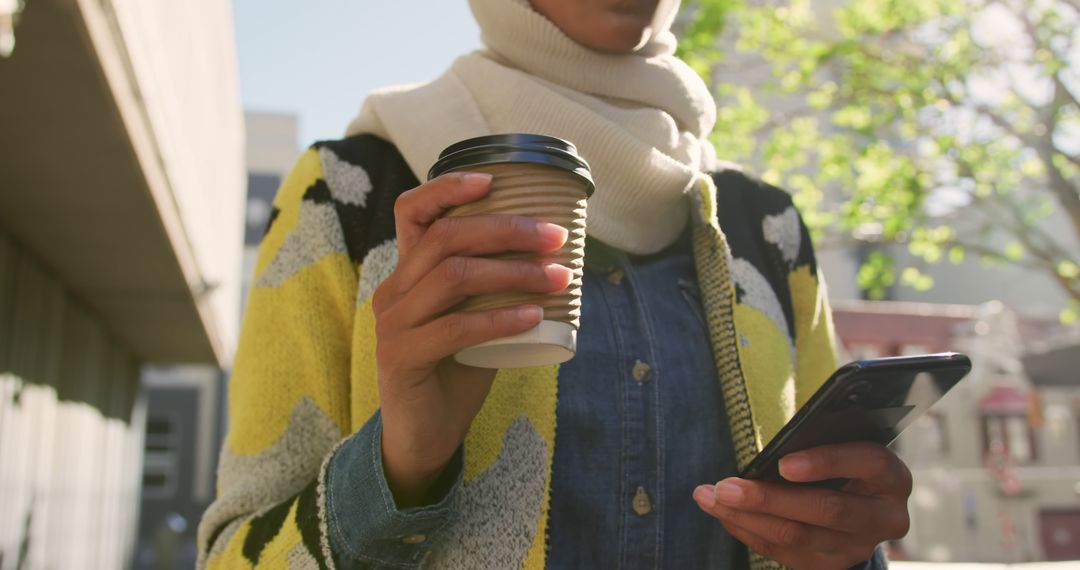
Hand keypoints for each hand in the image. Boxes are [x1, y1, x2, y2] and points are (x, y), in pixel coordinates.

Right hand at [372, 172, 571, 506]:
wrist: (423, 436)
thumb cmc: (456, 370)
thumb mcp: (474, 317)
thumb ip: (493, 287)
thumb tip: (556, 256)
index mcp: (407, 273)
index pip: (411, 211)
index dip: (447, 188)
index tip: (494, 181)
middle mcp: (393, 290)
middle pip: (446, 238)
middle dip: (507, 231)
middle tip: (557, 238)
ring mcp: (392, 324)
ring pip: (454, 277)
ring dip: (514, 273)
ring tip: (559, 278)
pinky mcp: (401, 358)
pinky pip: (456, 328)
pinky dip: (501, 319)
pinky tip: (535, 317)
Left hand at [693, 442, 911, 568]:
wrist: (859, 504)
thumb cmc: (841, 461)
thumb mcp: (842, 445)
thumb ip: (818, 443)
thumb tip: (770, 452)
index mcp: (891, 476)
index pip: (866, 461)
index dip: (826, 462)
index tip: (783, 463)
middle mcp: (884, 517)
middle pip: (825, 510)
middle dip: (768, 498)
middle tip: (724, 487)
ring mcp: (857, 547)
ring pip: (798, 537)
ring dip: (746, 517)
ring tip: (709, 497)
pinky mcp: (831, 566)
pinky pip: (783, 553)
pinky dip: (748, 531)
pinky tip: (723, 513)